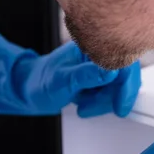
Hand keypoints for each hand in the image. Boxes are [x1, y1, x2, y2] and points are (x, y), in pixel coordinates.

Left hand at [0, 19, 140, 116]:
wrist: (28, 90)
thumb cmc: (39, 81)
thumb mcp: (61, 80)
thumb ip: (86, 75)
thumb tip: (111, 71)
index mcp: (90, 45)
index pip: (122, 61)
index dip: (126, 83)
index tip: (121, 103)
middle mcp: (98, 53)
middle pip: (124, 75)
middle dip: (112, 96)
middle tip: (97, 107)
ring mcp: (99, 66)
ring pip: (119, 85)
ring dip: (104, 101)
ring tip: (84, 105)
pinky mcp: (100, 77)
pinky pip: (112, 91)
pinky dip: (102, 102)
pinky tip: (85, 103)